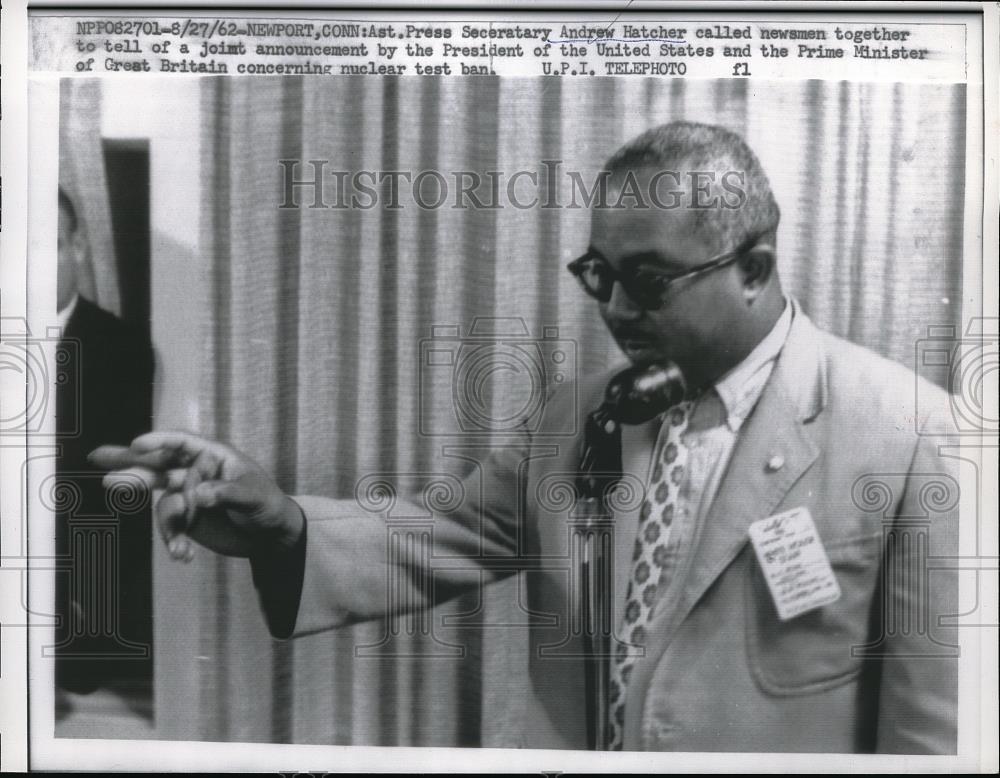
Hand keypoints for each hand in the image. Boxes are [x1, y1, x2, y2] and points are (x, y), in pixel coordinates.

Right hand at [89, 431, 303, 560]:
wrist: (270, 534)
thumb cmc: (268, 504)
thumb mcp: (254, 497)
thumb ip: (227, 494)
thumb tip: (199, 496)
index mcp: (213, 455)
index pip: (182, 443)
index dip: (158, 441)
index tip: (136, 443)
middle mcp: (196, 472)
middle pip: (158, 465)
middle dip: (129, 463)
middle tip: (98, 458)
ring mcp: (188, 495)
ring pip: (162, 503)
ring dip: (167, 526)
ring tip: (177, 547)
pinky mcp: (187, 518)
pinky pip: (171, 527)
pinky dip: (173, 541)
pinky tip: (183, 556)